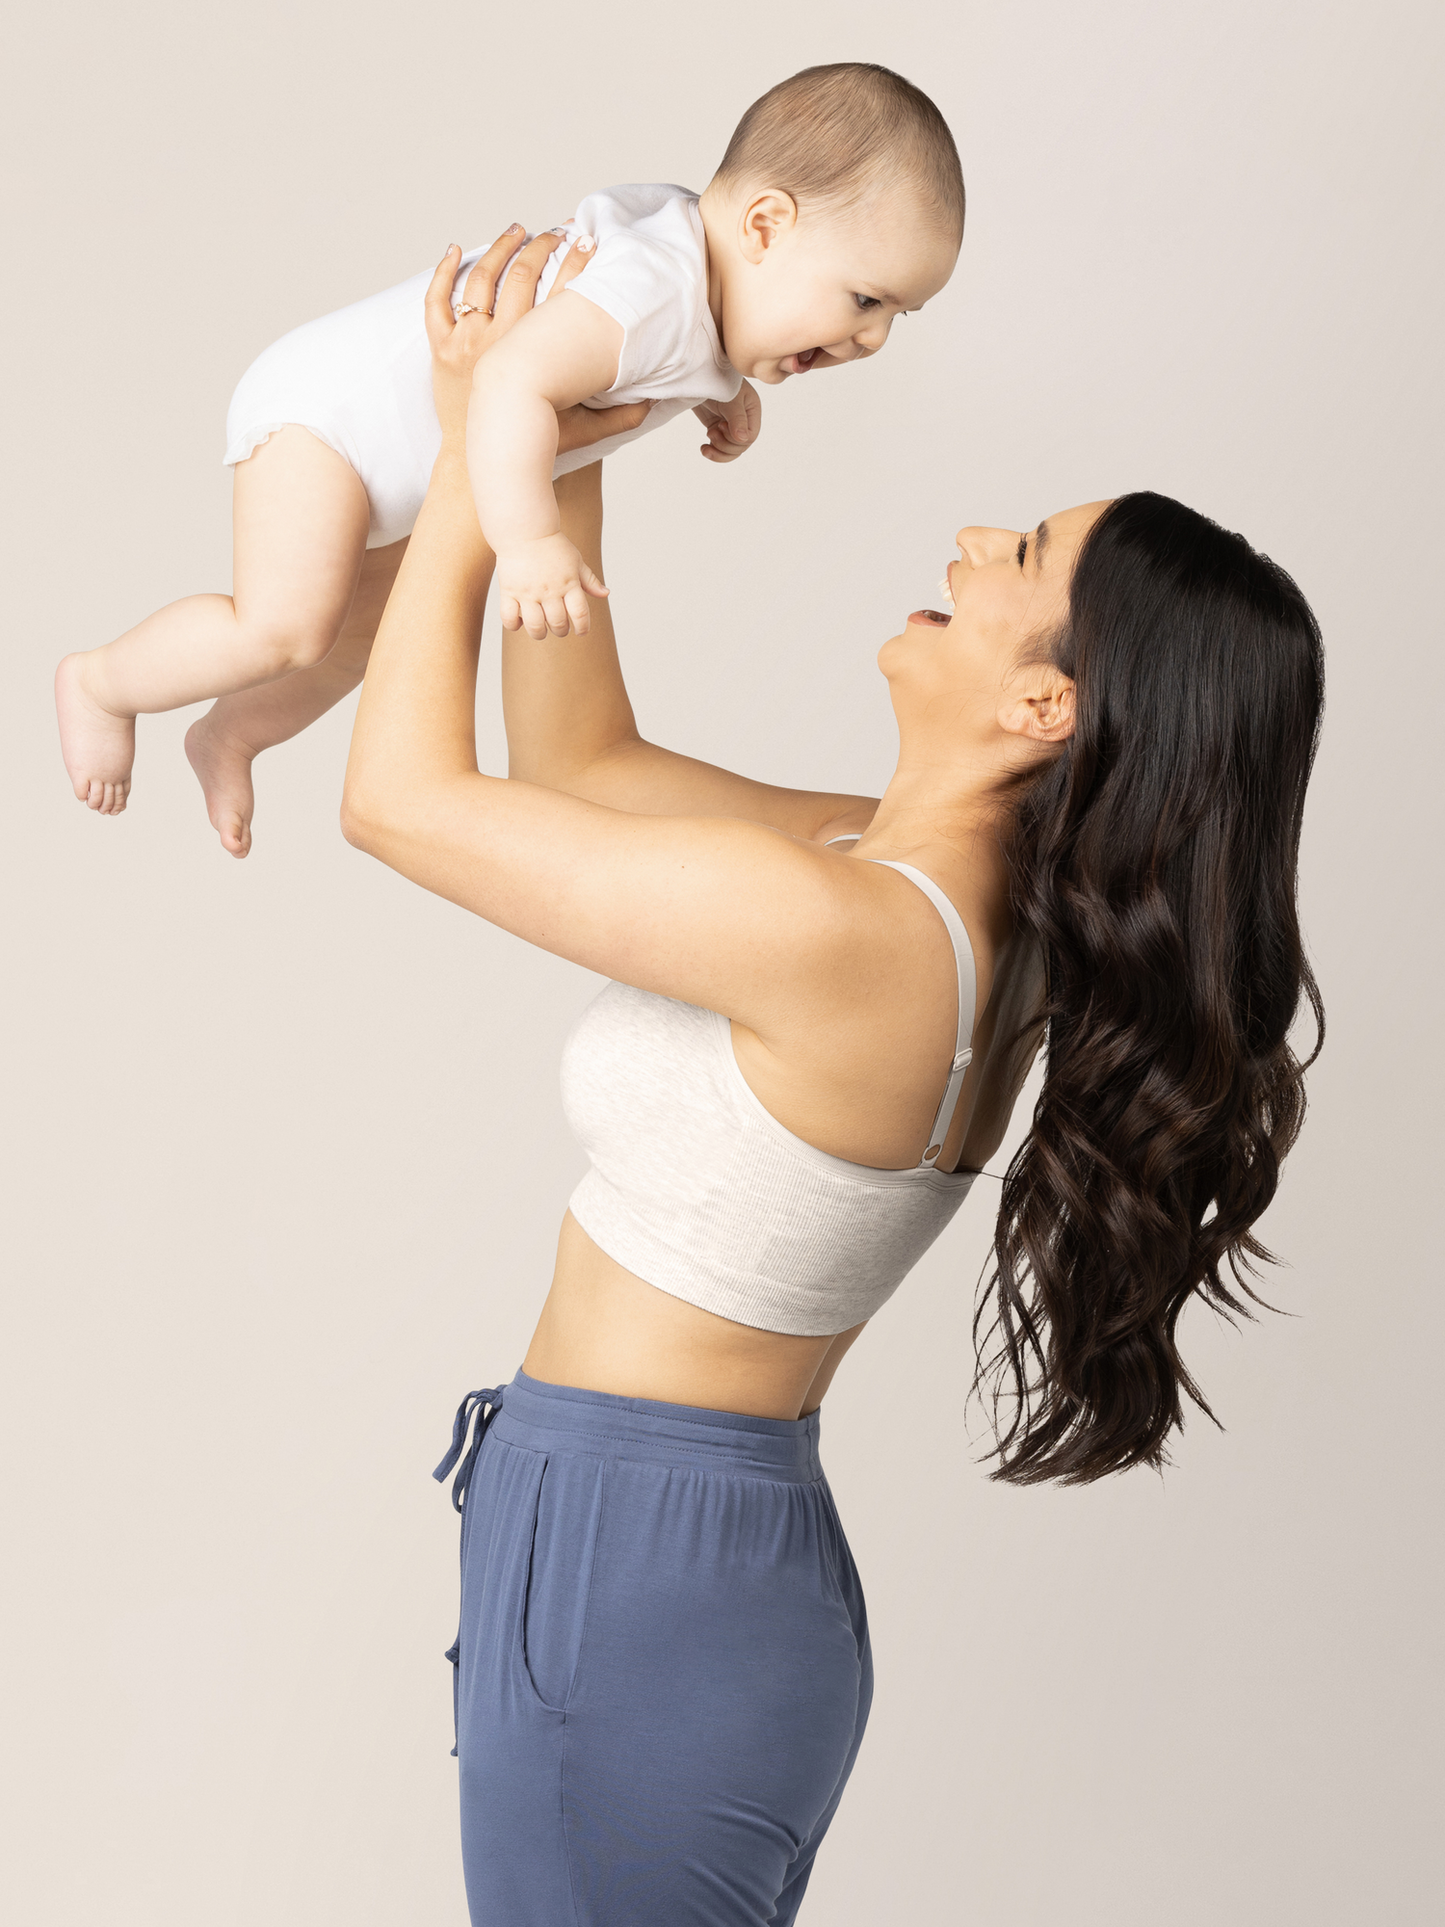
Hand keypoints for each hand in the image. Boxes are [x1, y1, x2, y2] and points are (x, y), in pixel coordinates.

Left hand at [424, 229, 650, 449]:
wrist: (488, 461)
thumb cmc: (535, 445)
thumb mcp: (584, 431)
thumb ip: (620, 416)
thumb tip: (655, 402)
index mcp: (537, 353)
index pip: (561, 293)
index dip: (578, 263)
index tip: (589, 243)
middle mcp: (501, 338)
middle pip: (521, 273)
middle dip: (542, 246)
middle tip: (557, 233)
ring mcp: (468, 341)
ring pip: (481, 278)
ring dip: (500, 248)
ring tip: (517, 231)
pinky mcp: (443, 350)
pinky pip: (436, 301)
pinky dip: (443, 271)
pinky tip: (455, 250)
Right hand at [498, 531, 606, 639]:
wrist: (525, 529)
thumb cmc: (552, 546)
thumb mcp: (576, 560)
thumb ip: (589, 580)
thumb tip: (606, 594)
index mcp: (569, 583)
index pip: (580, 614)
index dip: (583, 627)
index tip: (581, 631)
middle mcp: (549, 590)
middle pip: (558, 623)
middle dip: (561, 630)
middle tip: (559, 627)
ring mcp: (528, 591)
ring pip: (535, 626)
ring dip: (539, 633)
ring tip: (541, 629)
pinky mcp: (509, 591)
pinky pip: (509, 618)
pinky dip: (514, 625)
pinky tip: (520, 620)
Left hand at [692, 379, 761, 463]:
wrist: (696, 374)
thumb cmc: (717, 379)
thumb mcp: (729, 398)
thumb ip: (737, 419)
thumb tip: (743, 440)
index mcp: (752, 410)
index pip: (750, 436)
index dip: (736, 438)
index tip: (721, 425)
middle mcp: (744, 420)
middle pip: (741, 446)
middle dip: (725, 444)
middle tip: (712, 431)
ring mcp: (730, 425)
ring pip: (731, 450)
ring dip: (719, 450)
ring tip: (708, 437)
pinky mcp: (717, 428)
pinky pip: (720, 448)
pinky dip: (713, 452)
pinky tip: (704, 448)